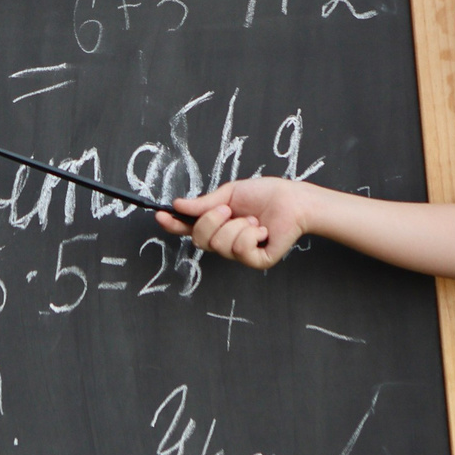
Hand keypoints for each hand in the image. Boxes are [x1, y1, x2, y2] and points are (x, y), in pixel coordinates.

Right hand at [158, 178, 311, 269]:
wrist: (293, 200)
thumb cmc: (265, 195)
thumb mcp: (229, 194)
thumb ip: (204, 203)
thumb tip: (178, 205)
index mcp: (216, 224)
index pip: (188, 229)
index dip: (172, 224)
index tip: (161, 214)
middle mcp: (225, 241)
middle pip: (199, 239)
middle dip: (211, 220)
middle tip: (229, 209)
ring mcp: (240, 254)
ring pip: (219, 245)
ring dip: (236, 226)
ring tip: (253, 220)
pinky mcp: (256, 261)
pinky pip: (240, 250)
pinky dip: (250, 234)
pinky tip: (261, 230)